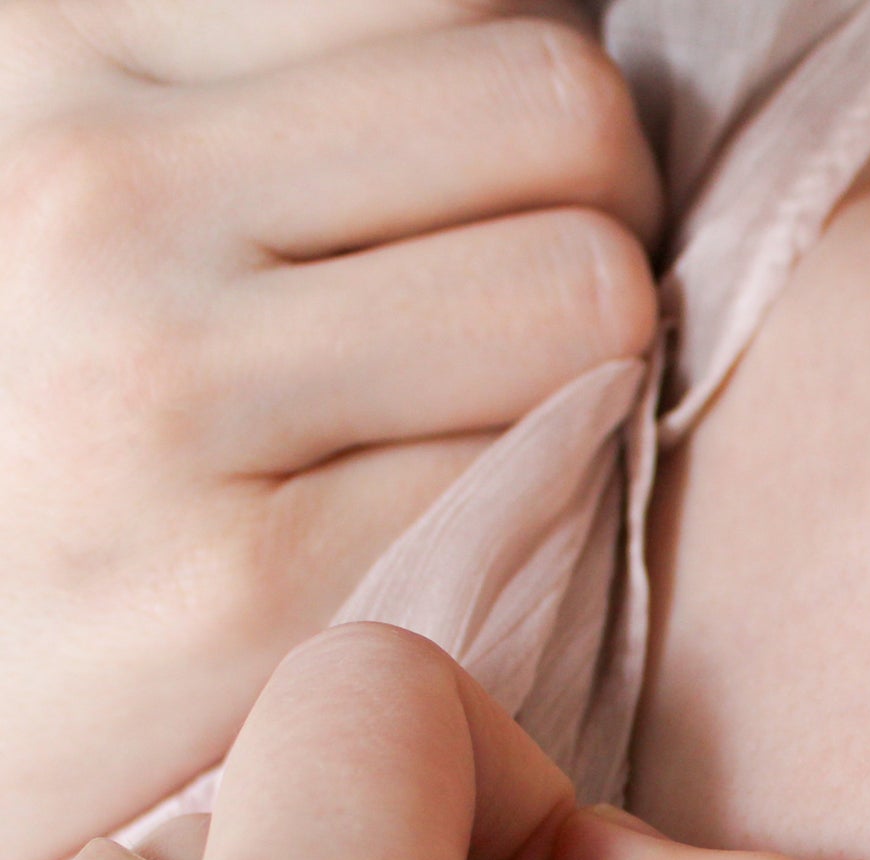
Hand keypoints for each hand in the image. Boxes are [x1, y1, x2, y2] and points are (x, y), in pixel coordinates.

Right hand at [0, 1, 658, 859]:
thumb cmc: (68, 431)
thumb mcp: (116, 196)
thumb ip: (300, 107)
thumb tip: (546, 49)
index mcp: (58, 47)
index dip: (523, 93)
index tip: (493, 192)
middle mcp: (94, 196)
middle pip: (561, 111)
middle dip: (601, 213)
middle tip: (537, 311)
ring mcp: (160, 392)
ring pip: (589, 291)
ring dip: (596, 368)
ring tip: (497, 415)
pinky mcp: (247, 585)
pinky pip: (548, 474)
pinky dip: (545, 508)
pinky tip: (454, 529)